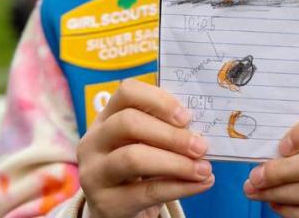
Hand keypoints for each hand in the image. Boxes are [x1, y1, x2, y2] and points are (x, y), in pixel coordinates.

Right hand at [77, 79, 214, 217]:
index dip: (158, 100)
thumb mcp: (140, 143)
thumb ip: (162, 129)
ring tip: (204, 168)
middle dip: (170, 134)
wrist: (111, 210)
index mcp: (105, 117)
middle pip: (128, 123)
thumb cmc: (134, 167)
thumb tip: (201, 129)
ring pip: (133, 158)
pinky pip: (147, 192)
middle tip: (201, 146)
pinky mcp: (106, 202)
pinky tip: (201, 184)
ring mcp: (95, 173)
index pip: (126, 92)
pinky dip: (180, 187)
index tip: (186, 116)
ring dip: (176, 162)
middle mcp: (94, 141)